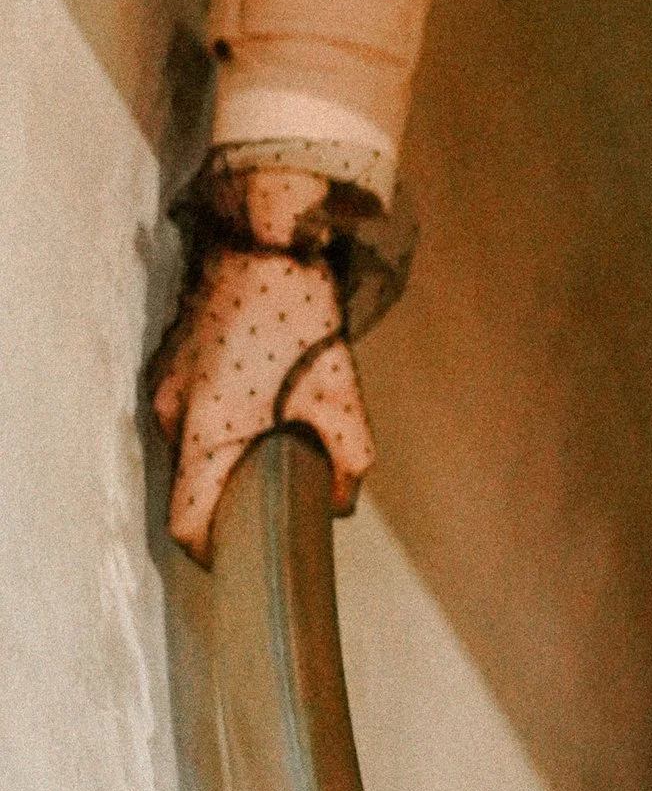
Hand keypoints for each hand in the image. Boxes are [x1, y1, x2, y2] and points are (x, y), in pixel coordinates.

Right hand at [149, 168, 376, 565]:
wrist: (266, 235)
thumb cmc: (300, 315)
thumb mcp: (342, 395)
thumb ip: (347, 459)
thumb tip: (343, 500)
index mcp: (204, 430)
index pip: (185, 518)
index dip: (207, 547)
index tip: (234, 555)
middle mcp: (171, 411)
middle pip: (189, 481)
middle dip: (226, 495)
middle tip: (272, 493)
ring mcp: (166, 381)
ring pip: (189, 441)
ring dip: (224, 450)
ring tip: (274, 434)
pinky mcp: (173, 356)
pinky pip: (189, 405)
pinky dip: (219, 416)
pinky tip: (260, 396)